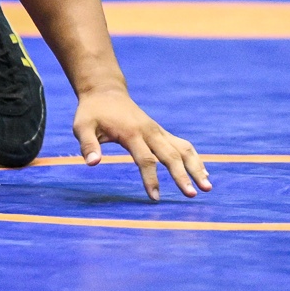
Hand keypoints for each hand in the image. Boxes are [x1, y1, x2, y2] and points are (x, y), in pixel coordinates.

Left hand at [73, 88, 208, 200]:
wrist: (106, 92)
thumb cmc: (92, 112)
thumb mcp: (82, 126)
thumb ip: (87, 144)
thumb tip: (92, 164)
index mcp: (131, 132)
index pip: (145, 159)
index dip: (151, 179)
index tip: (155, 198)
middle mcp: (150, 131)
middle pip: (171, 155)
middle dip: (182, 176)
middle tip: (192, 195)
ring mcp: (158, 131)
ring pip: (184, 149)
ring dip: (196, 167)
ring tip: (207, 187)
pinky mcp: (162, 133)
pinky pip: (183, 145)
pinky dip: (195, 159)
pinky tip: (203, 174)